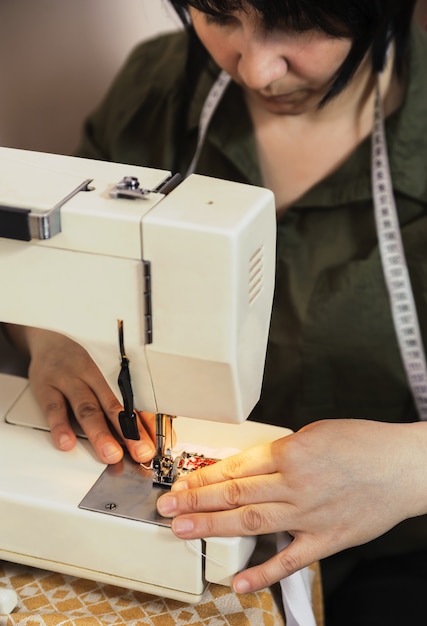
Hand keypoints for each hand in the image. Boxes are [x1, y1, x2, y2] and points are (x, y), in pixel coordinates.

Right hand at [8, 325, 155, 463]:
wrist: (47, 336)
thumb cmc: (76, 359)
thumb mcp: (97, 371)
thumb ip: (112, 399)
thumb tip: (136, 429)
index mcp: (106, 374)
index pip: (128, 403)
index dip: (141, 426)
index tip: (151, 445)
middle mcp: (89, 376)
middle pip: (110, 406)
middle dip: (127, 433)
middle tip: (140, 453)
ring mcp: (67, 381)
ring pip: (85, 408)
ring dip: (99, 433)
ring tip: (109, 453)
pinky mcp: (45, 387)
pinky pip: (53, 407)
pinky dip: (60, 426)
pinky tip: (66, 442)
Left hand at [157, 418, 426, 592]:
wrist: (403, 466)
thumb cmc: (362, 443)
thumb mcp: (315, 432)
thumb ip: (280, 451)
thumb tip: (248, 465)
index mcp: (290, 452)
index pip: (235, 467)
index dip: (203, 476)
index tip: (180, 483)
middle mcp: (294, 484)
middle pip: (234, 494)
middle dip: (195, 501)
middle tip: (166, 509)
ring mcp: (308, 515)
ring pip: (251, 523)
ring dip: (213, 527)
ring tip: (183, 530)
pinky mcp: (326, 540)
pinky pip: (289, 560)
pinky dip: (263, 573)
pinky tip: (238, 581)